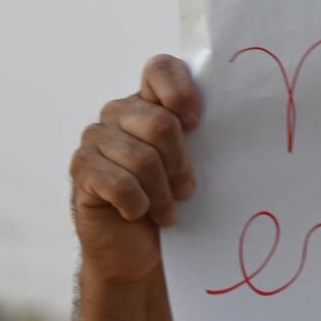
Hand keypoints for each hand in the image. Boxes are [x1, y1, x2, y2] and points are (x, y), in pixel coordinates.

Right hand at [71, 55, 203, 283]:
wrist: (139, 251)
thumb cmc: (172, 205)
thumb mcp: (193, 168)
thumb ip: (202, 139)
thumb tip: (239, 124)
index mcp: (150, 103)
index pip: (161, 69)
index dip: (181, 91)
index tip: (196, 124)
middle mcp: (118, 113)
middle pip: (160, 123)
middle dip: (180, 164)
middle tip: (186, 191)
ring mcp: (95, 139)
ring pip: (142, 158)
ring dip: (161, 193)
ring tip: (166, 211)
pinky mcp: (82, 169)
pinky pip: (119, 183)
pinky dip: (137, 205)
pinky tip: (138, 214)